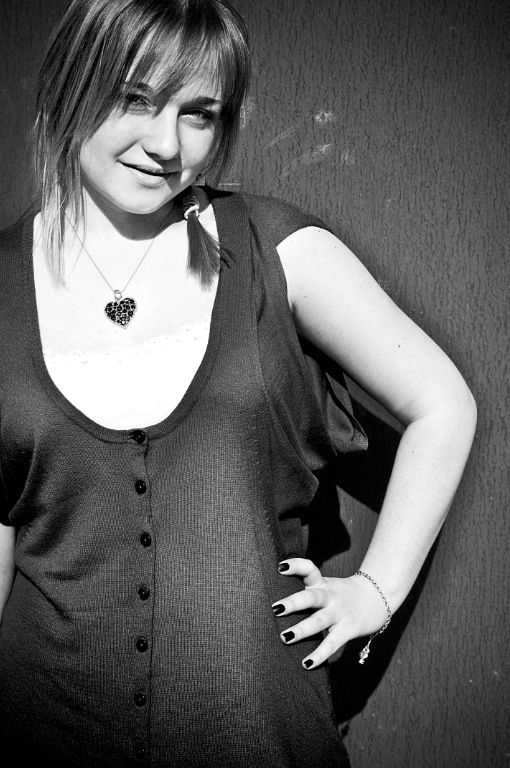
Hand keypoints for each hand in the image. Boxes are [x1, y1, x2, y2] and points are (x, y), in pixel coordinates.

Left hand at [273, 558, 390, 668]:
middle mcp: (330, 596)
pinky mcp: (348, 629)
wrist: (377, 597)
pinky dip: (319, 655)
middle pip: (312, 597)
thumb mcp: (327, 584)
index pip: (310, 569)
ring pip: (319, 621)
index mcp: (323, 583)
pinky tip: (306, 664)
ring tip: (284, 637)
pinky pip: (332, 644)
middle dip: (294, 603)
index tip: (281, 566)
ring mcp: (339, 613)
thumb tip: (279, 602)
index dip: (296, 566)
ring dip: (301, 630)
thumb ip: (309, 590)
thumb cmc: (343, 593)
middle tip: (276, 608)